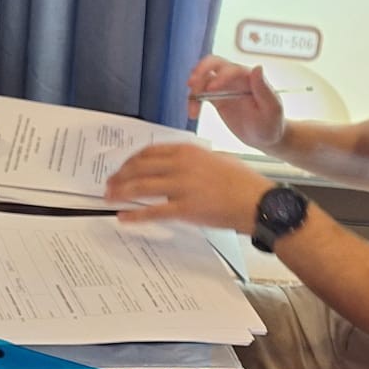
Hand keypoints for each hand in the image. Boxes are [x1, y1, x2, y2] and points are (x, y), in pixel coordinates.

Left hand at [106, 144, 275, 233]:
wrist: (259, 202)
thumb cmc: (242, 182)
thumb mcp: (215, 160)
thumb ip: (192, 161)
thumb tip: (172, 168)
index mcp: (188, 150)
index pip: (149, 152)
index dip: (130, 161)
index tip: (122, 169)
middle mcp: (182, 165)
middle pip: (139, 167)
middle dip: (119, 177)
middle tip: (109, 185)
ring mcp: (183, 187)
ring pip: (141, 187)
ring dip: (120, 193)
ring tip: (110, 199)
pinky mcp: (186, 209)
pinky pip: (153, 212)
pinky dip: (134, 215)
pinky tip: (123, 218)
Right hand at [186, 56, 284, 150]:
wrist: (266, 137)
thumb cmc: (272, 123)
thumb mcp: (272, 109)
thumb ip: (265, 89)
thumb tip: (258, 68)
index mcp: (250, 77)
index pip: (232, 69)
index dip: (221, 76)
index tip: (213, 88)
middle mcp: (235, 78)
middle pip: (214, 63)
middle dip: (201, 70)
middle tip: (192, 83)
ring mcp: (224, 87)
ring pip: (203, 78)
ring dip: (195, 89)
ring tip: (192, 108)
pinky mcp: (217, 98)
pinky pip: (201, 93)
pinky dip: (193, 101)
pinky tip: (193, 113)